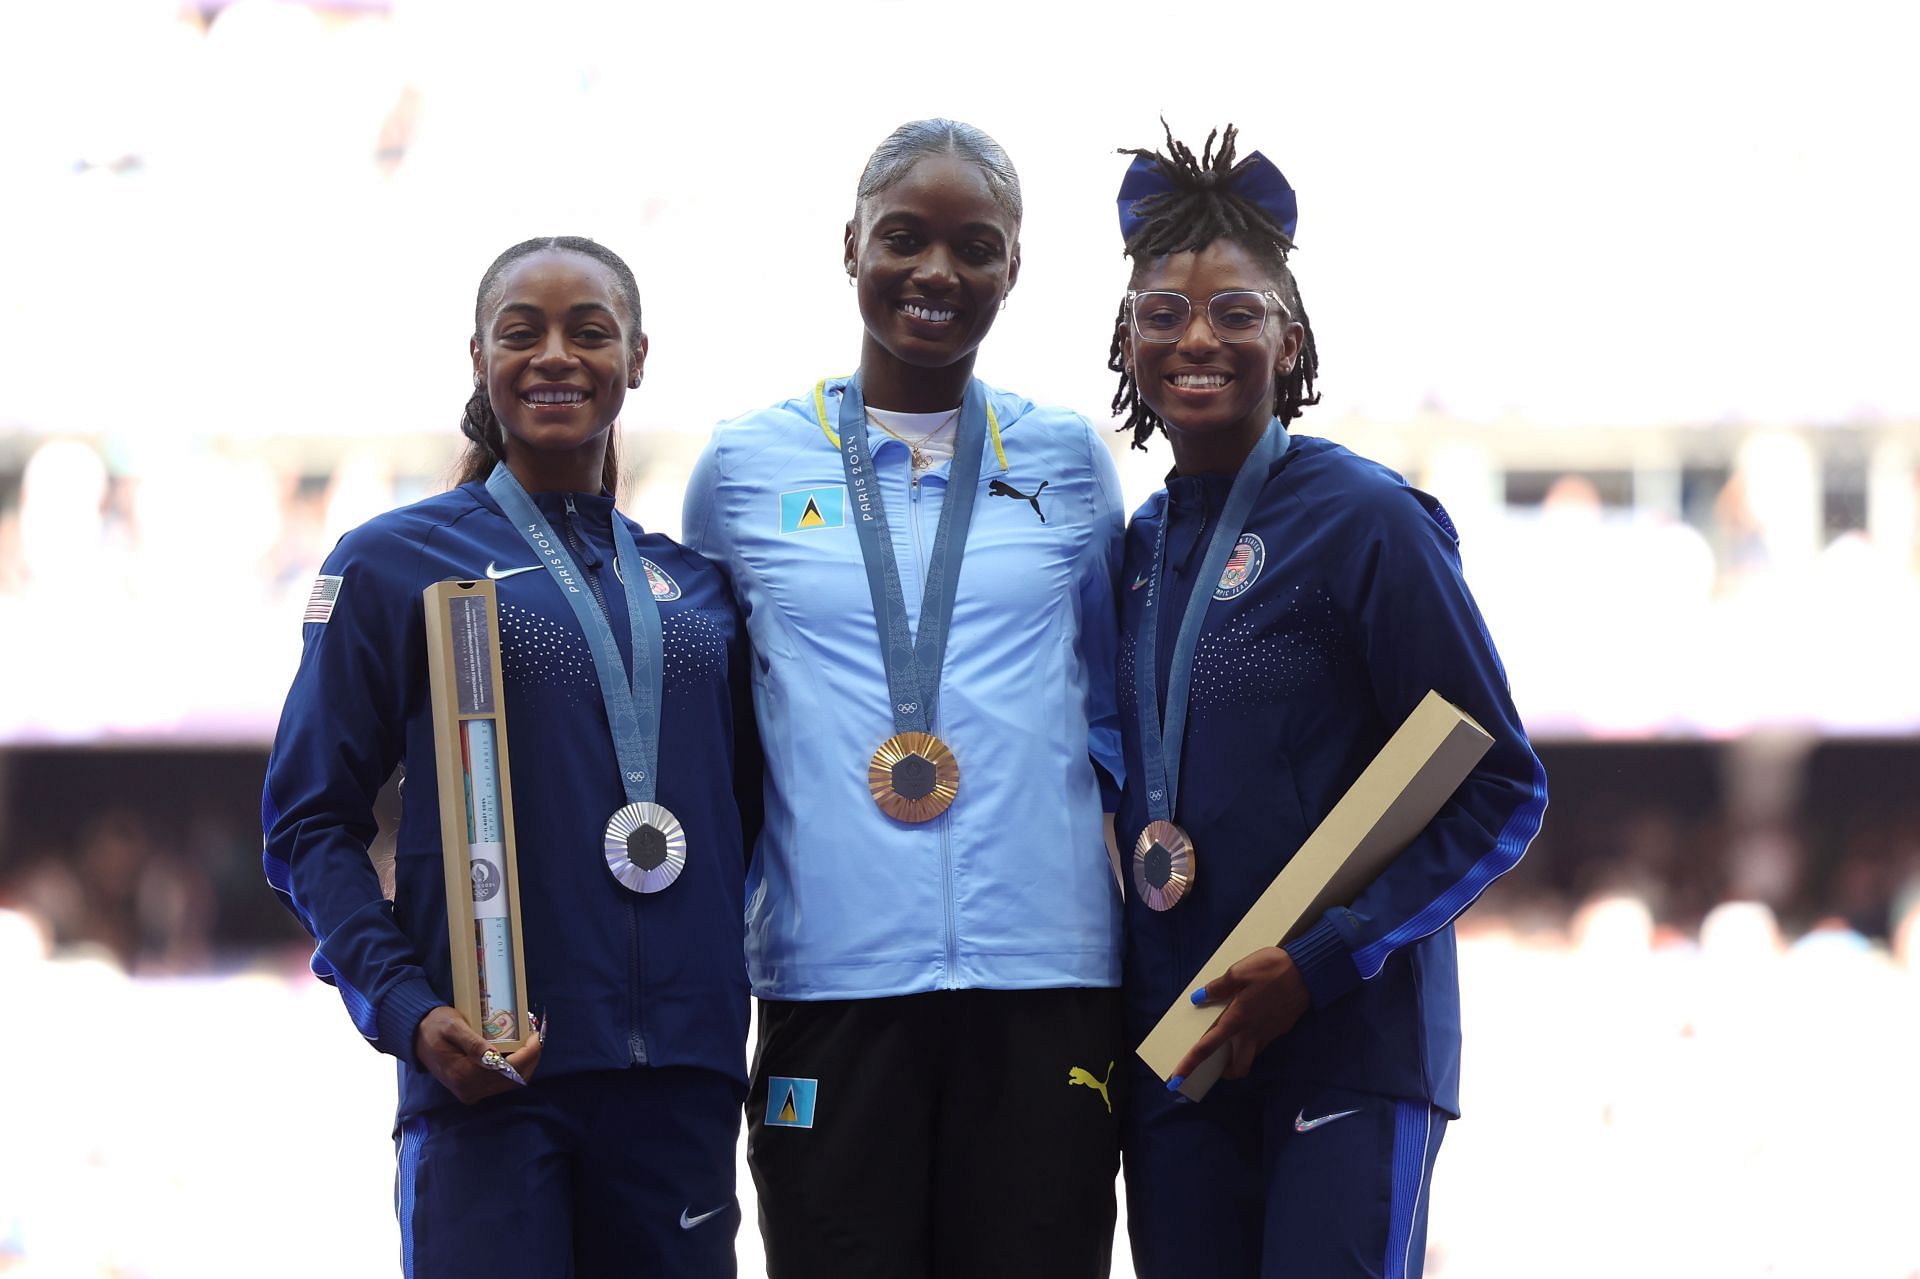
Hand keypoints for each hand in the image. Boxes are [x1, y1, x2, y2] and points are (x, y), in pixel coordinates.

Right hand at [411, 1005, 542, 1104]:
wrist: (416, 1037)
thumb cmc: (435, 1026)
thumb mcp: (453, 1027)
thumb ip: (473, 1043)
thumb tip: (495, 1055)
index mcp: (464, 1075)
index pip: (508, 1070)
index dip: (528, 1054)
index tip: (536, 1035)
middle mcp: (469, 1090)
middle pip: (514, 1080)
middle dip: (531, 1059)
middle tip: (535, 1036)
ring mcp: (471, 1092)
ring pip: (510, 1084)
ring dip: (524, 1064)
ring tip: (529, 1042)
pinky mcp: (472, 1090)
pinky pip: (501, 1083)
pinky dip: (514, 1069)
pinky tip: (517, 1052)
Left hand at [1172, 947, 1309, 1082]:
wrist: (1309, 972)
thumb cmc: (1272, 969)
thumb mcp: (1239, 972)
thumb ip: (1218, 987)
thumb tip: (1198, 998)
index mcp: (1237, 1020)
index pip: (1208, 1047)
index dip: (1190, 1064)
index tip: (1175, 1080)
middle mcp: (1252, 1034)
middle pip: (1238, 1068)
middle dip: (1225, 1072)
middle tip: (1216, 1063)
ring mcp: (1269, 1034)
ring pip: (1251, 1055)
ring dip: (1239, 1055)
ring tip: (1231, 1038)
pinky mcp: (1281, 1029)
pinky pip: (1262, 1042)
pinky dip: (1252, 1040)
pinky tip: (1251, 1021)